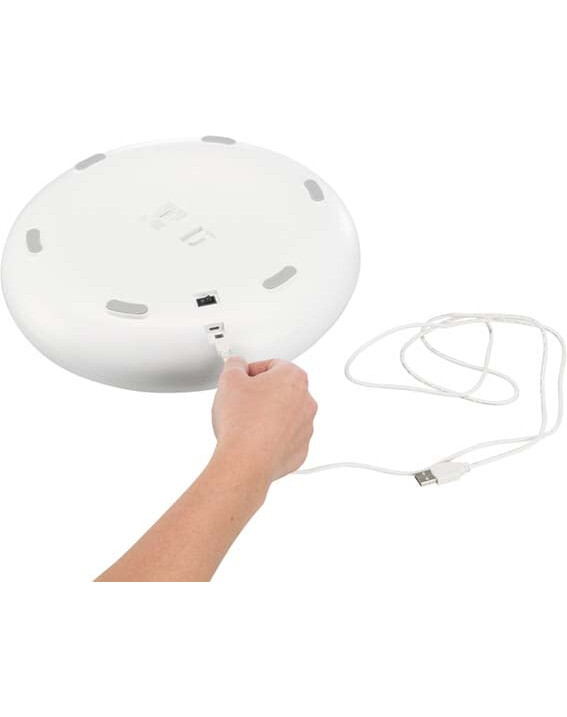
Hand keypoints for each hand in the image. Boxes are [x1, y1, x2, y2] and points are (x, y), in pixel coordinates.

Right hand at [212, 357, 317, 483]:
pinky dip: (272, 437)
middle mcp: (306, 401)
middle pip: (282, 390)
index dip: (253, 371)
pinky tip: (254, 440)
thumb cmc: (242, 422)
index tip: (242, 380)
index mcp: (293, 378)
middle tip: (242, 401)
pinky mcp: (300, 450)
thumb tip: (237, 366)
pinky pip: (285, 438)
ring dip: (268, 415)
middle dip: (262, 393)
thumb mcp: (229, 380)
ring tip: (246, 423)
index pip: (273, 365)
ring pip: (285, 415)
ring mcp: (306, 427)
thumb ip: (235, 365)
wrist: (246, 461)